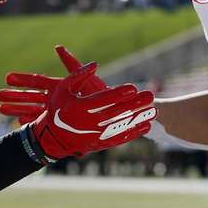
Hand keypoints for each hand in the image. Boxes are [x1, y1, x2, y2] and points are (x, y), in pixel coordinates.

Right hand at [0, 45, 107, 123]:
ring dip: (17, 110)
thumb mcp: (84, 77)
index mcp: (61, 86)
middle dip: (15, 96)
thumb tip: (58, 47)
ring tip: (0, 110)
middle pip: (31, 96)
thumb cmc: (100, 93)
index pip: (37, 81)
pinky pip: (42, 123)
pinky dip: (31, 122)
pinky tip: (19, 123)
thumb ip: (72, 64)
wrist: (112, 113)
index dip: (22, 79)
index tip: (7, 78)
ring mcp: (57, 111)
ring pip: (33, 110)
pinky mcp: (60, 123)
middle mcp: (57, 98)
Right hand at [3, 63, 155, 159]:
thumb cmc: (59, 108)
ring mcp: (96, 135)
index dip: (119, 94)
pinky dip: (134, 132)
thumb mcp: (64, 88)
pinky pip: (120, 138)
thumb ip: (78, 75)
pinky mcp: (101, 143)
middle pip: (116, 113)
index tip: (133, 87)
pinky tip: (146, 125)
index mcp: (80, 108)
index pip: (103, 100)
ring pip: (121, 126)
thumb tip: (96, 64)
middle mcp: (90, 123)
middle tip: (150, 96)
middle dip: (135, 104)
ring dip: (138, 118)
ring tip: (154, 111)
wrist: (53, 137)